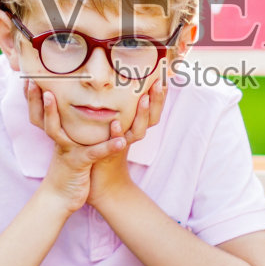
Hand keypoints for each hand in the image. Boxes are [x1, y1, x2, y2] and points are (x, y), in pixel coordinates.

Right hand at [24, 80, 126, 213]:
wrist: (60, 200)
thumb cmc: (68, 171)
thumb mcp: (69, 148)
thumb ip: (71, 131)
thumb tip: (77, 112)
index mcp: (57, 135)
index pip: (40, 113)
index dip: (32, 97)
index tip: (27, 77)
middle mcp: (58, 140)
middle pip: (39, 117)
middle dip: (34, 99)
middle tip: (30, 80)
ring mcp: (66, 151)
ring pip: (54, 130)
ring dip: (51, 113)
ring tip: (51, 96)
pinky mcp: (79, 164)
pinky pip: (93, 153)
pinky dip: (107, 147)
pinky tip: (120, 141)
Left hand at [90, 74, 166, 205]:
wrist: (101, 189)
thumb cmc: (104, 156)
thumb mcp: (112, 132)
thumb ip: (118, 114)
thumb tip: (117, 91)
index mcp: (133, 129)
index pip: (152, 110)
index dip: (159, 96)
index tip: (163, 76)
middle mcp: (131, 137)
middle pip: (151, 118)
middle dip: (156, 100)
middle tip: (160, 82)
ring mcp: (123, 147)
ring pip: (138, 130)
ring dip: (142, 114)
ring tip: (143, 98)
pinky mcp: (110, 156)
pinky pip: (116, 144)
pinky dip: (117, 134)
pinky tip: (114, 123)